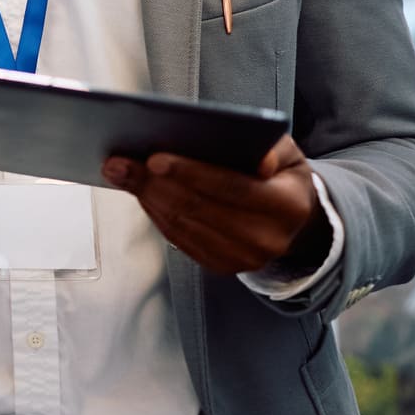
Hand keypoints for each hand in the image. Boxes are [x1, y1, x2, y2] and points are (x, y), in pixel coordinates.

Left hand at [103, 134, 328, 274]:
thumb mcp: (288, 153)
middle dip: (154, 183)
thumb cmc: (281, 176)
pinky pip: (180, 240)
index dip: (191, 173)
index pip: (233, 188)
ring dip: (147, 197)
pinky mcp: (222, 266)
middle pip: (199, 209)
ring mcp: (244, 258)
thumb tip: (261, 160)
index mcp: (286, 206)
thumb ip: (274, 148)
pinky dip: (156, 214)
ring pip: (184, 225)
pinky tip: (140, 193)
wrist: (294, 221)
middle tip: (120, 162)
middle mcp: (267, 239)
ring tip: (121, 172)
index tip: (154, 158)